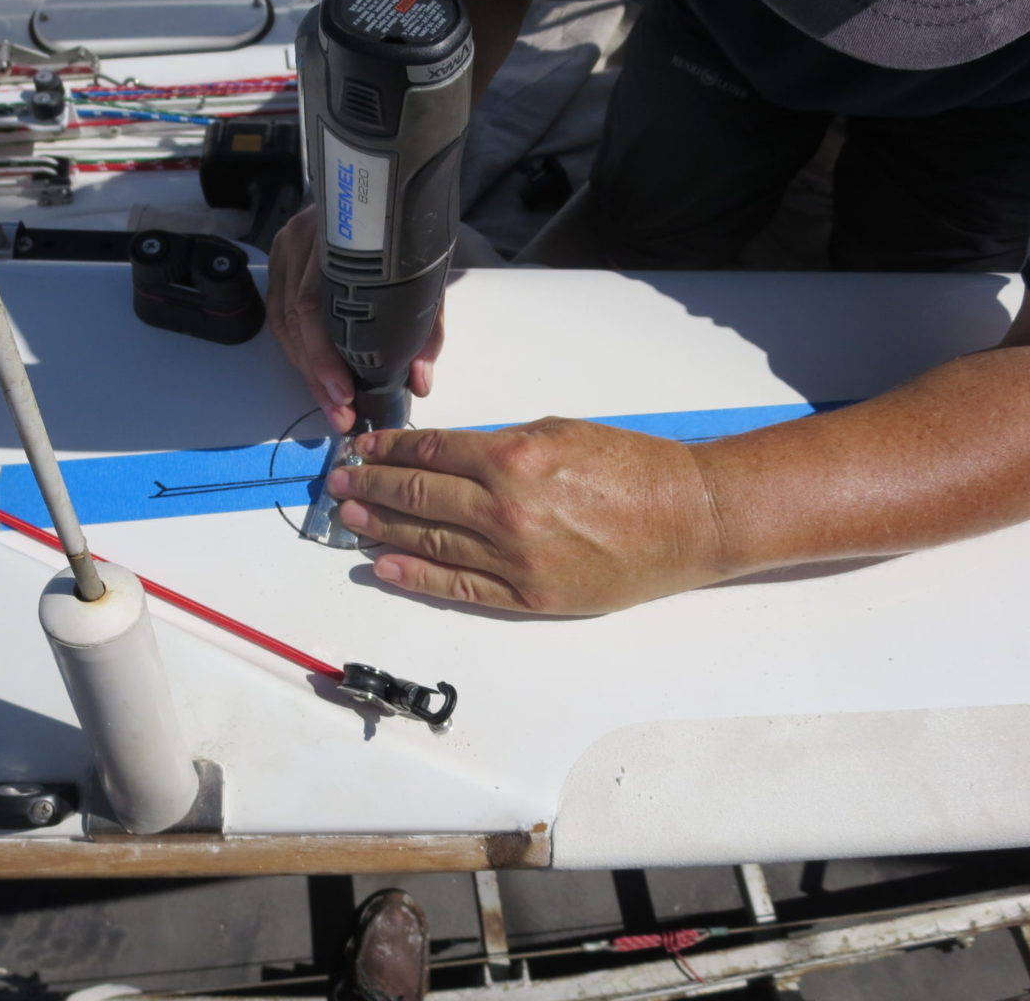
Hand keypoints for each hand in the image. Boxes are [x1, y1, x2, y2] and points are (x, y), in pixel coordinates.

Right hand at [268, 206, 443, 433]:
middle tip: (339, 413)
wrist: (395, 190)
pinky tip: (315, 376)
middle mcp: (304, 237)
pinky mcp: (280, 257)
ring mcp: (286, 246)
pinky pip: (279, 313)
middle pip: (295, 318)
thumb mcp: (428, 276)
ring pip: (282, 321)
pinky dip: (297, 350)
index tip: (345, 391)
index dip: (325, 354)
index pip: (316, 302)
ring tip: (331, 405)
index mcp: (338, 235)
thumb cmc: (410, 234)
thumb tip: (420, 382)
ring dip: (305, 370)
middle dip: (316, 375)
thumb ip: (427, 330)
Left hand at [323, 418, 727, 613]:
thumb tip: (451, 456)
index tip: (364, 448)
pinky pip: (460, 588)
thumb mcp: (561, 431)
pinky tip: (386, 568)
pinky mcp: (529, 597)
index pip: (431, 453)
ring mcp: (515, 559)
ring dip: (383, 530)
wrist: (688, 518)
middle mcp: (506, 510)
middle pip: (419, 497)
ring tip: (351, 521)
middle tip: (341, 483)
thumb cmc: (636, 469)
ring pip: (429, 543)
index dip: (388, 451)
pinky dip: (417, 578)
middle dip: (372, 488)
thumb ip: (502, 444)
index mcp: (514, 459)